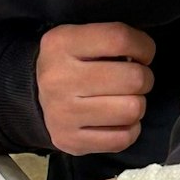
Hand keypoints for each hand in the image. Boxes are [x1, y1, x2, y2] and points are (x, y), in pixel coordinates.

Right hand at [35, 22, 154, 154]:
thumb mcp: (80, 37)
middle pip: (133, 79)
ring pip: (132, 110)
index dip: (144, 46)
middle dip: (144, 79)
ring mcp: (63, 114)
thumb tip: (143, 57)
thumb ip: (111, 40)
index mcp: (61, 44)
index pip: (119, 39)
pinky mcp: (71, 141)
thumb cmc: (70, 63)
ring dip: (137, 105)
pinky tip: (118, 121)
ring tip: (124, 100)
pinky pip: (123, 139)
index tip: (142, 54)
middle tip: (133, 80)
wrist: (36, 97)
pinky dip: (129, 129)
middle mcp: (59, 79)